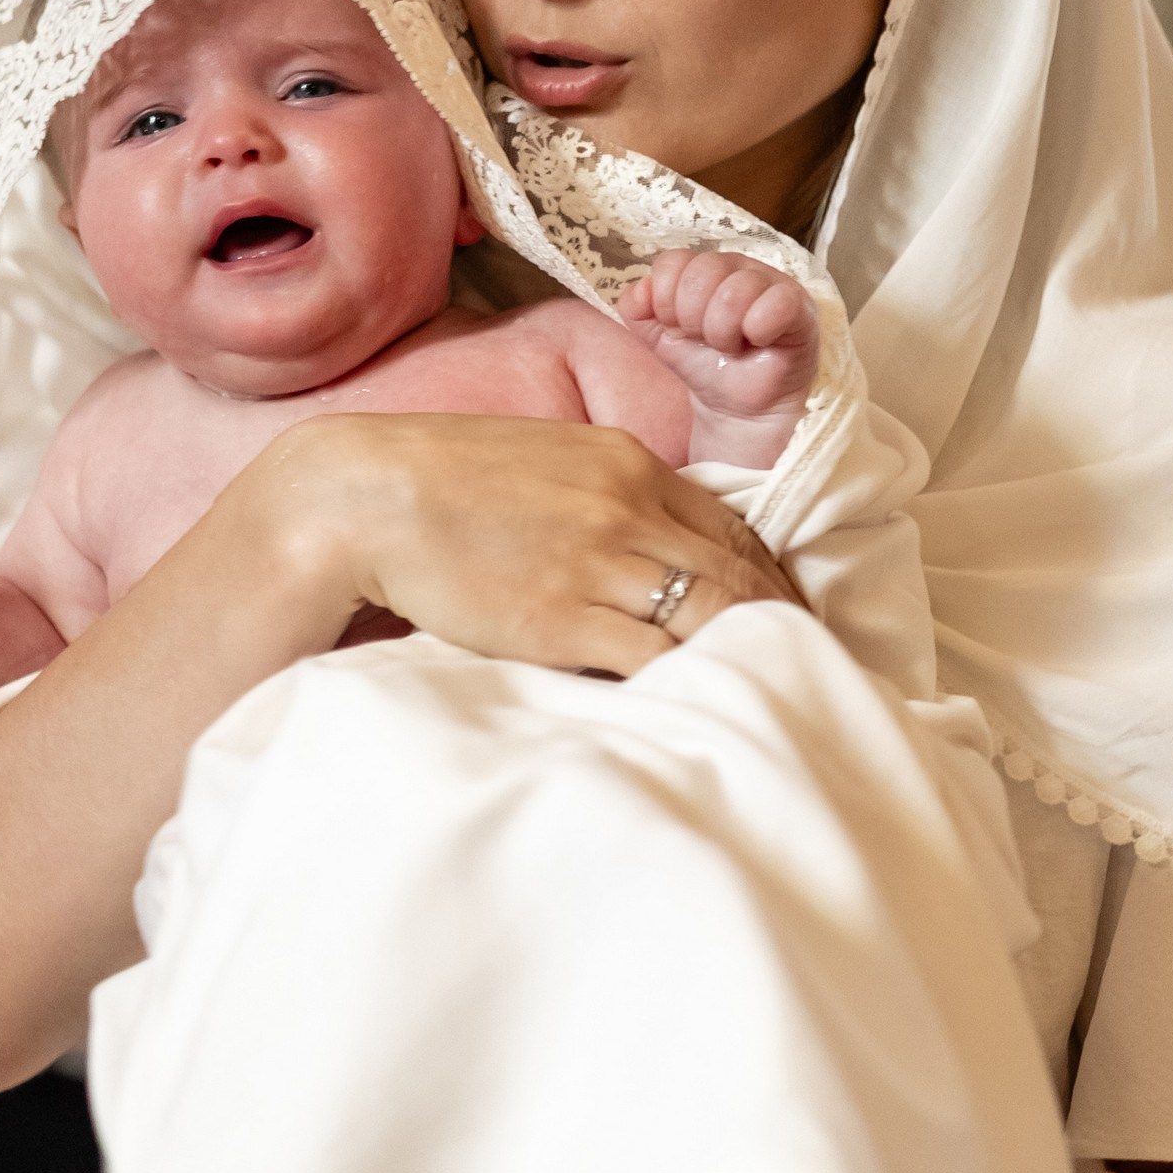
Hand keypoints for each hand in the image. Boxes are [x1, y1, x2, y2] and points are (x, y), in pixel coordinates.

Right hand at [248, 411, 800, 678]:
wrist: (364, 497)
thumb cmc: (442, 483)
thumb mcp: (542, 465)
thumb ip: (600, 495)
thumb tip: (637, 544)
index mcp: (626, 464)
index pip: (732, 524)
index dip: (769, 576)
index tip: (787, 615)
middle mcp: (626, 507)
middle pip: (737, 573)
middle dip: (779, 625)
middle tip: (808, 667)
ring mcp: (598, 564)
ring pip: (710, 616)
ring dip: (747, 657)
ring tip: (771, 696)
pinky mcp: (563, 620)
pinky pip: (653, 660)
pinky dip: (687, 684)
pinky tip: (703, 708)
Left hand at [619, 250, 818, 462]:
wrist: (737, 406)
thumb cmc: (704, 364)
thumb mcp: (658, 337)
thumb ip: (637, 309)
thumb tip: (641, 289)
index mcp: (702, 267)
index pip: (672, 262)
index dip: (667, 303)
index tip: (679, 329)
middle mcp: (737, 266)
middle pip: (700, 274)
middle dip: (694, 322)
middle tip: (709, 342)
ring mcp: (770, 281)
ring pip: (733, 292)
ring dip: (724, 333)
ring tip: (733, 346)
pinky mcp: (798, 305)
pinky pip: (774, 303)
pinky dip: (758, 329)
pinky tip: (759, 342)